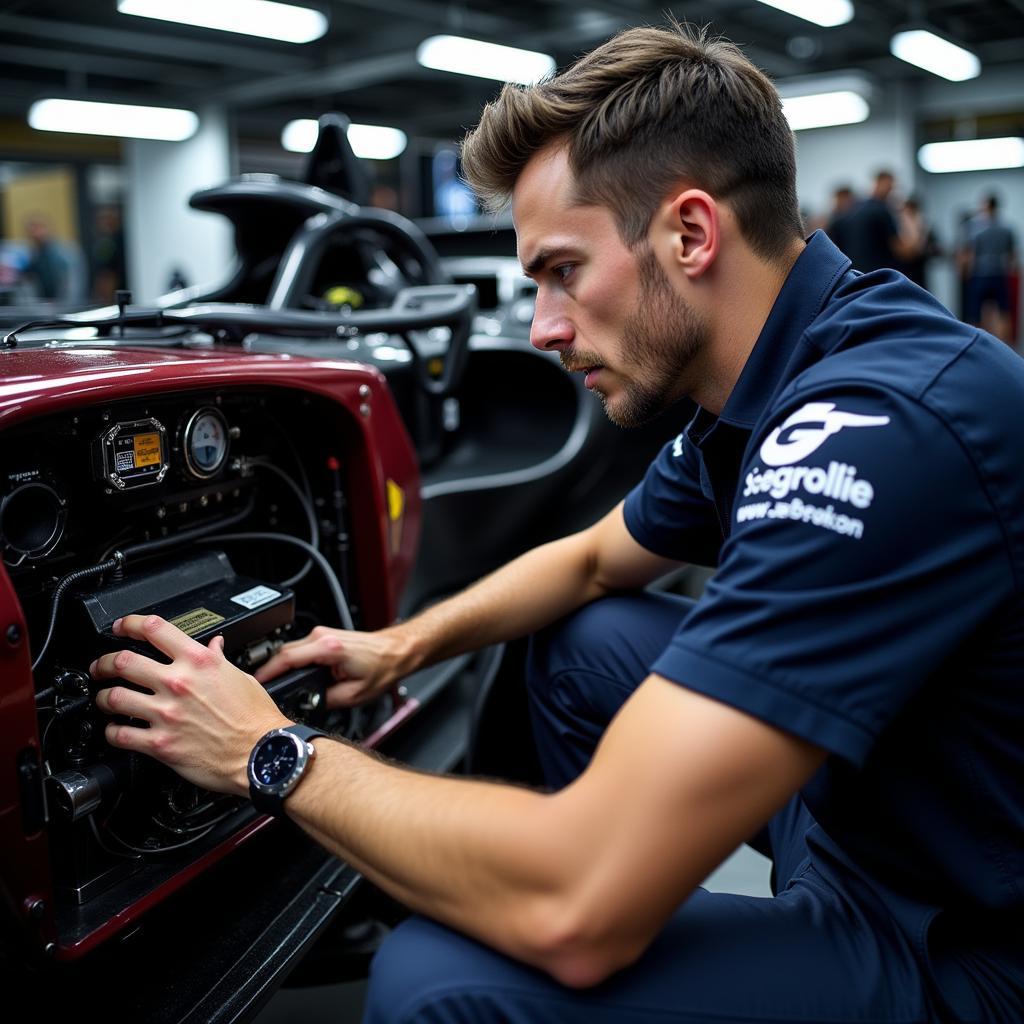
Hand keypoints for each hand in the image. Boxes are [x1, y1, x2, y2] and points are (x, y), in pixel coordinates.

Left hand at [90, 615, 289, 795]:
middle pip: (122, 661)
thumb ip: (219, 659)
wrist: (262, 754)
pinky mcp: (160, 743)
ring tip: (104, 700)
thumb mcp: (241, 677)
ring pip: (113, 697)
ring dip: (103, 698)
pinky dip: (111, 732)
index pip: (153, 629)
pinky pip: (119, 735)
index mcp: (199, 661)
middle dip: (103, 663)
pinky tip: (114, 730)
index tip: (120, 628)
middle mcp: (179, 683)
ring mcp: (166, 713)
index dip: (128, 624)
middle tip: (100, 667)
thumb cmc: (256, 718)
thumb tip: (214, 645)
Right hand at [254, 625, 406, 707]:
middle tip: (260, 690)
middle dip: (270, 671)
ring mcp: (322, 633)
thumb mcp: (354, 695)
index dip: (267, 672)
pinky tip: (290, 674)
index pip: (287, 657)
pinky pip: (300, 648)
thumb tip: (307, 706)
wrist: (396, 651)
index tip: (256, 683)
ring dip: (281, 666)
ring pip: (290, 649)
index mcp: (328, 648)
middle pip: (284, 652)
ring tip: (274, 685)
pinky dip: (291, 661)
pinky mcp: (324, 636)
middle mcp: (323, 636)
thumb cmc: (382, 668)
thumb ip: (326, 701)